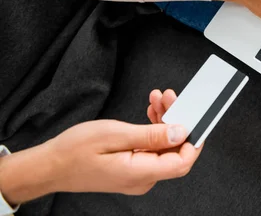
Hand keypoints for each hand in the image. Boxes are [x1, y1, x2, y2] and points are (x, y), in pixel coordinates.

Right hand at [0, 90, 200, 204]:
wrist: (50, 164)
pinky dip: (155, 129)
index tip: (195, 116)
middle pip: (176, 151)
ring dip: (165, 121)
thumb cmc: (74, 150)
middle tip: (169, 97)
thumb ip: (152, 135)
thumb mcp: (114, 134)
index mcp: (141, 173)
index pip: (183, 162)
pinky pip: (153, 149)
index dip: (194, 140)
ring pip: (165, 147)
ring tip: (158, 99)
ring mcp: (139, 174)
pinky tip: (151, 112)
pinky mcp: (133, 168)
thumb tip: (181, 132)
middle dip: (178, 121)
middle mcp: (143, 178)